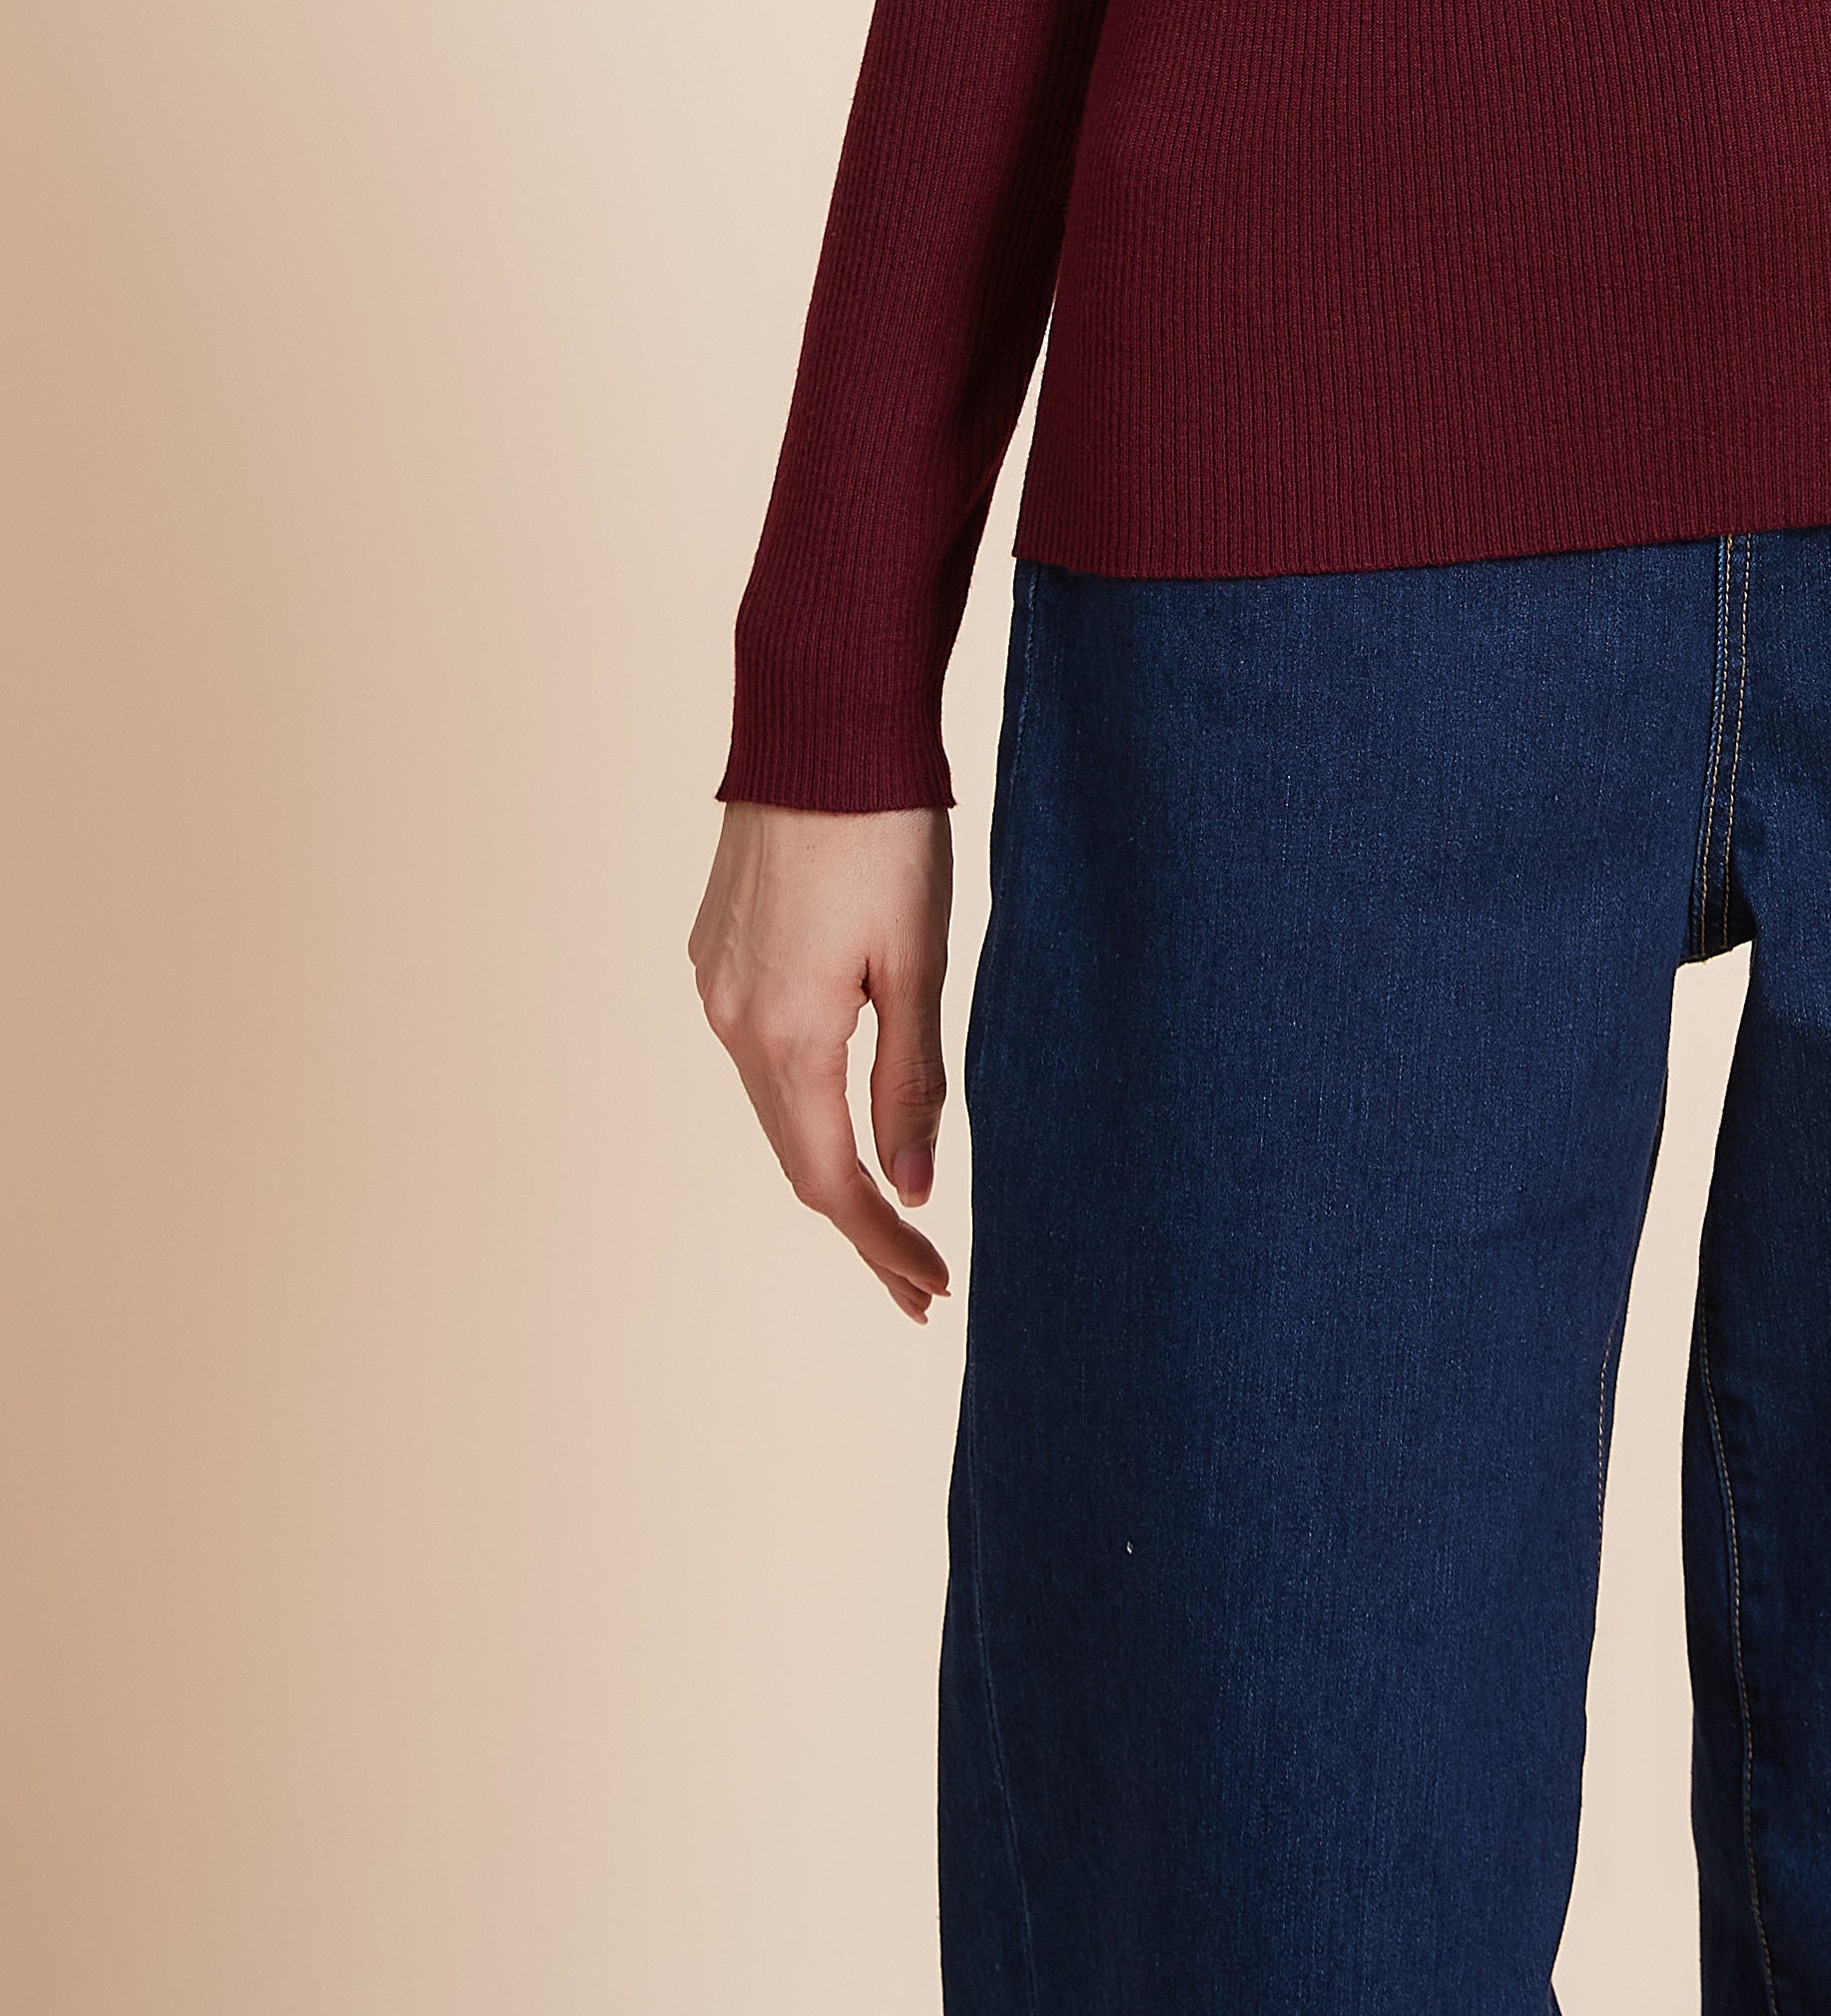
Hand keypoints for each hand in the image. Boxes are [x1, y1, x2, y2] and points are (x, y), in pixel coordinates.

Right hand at [690, 801, 956, 1320]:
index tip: (932, 1290)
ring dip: (827, 1155)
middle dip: (857, 1219)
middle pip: (794, 1153)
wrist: (818, 725)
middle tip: (919, 1278)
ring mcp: (714, 983)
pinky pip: (757, 1046)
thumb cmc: (886, 834)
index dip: (881, 1244)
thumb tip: (908, 1187)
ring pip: (773, 1101)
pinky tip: (839, 1101)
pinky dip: (800, 1092)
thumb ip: (908, 1080)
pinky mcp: (713, 949)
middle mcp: (732, 1020)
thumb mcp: (918, 961)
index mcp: (787, 1035)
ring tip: (889, 1205)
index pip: (831, 1180)